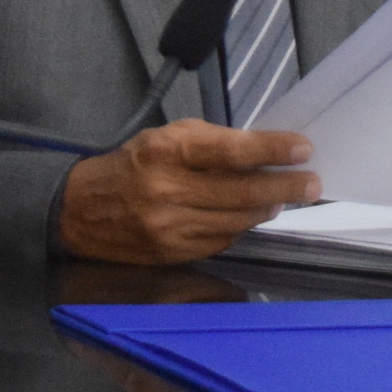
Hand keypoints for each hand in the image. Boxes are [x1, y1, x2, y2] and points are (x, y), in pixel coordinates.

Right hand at [56, 119, 316, 264]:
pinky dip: (240, 227)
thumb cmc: (132, 165)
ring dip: (266, 208)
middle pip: (242, 191)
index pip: (232, 151)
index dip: (273, 150)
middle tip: (312, 183)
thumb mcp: (166, 137)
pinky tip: (251, 215)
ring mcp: (170, 228)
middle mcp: (168, 191)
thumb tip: (264, 152)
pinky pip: (221, 241)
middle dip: (285, 186)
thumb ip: (213, 143)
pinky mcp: (172, 254)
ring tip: (284, 197)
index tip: (303, 148)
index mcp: (168, 151)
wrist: (80, 211)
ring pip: (236, 221)